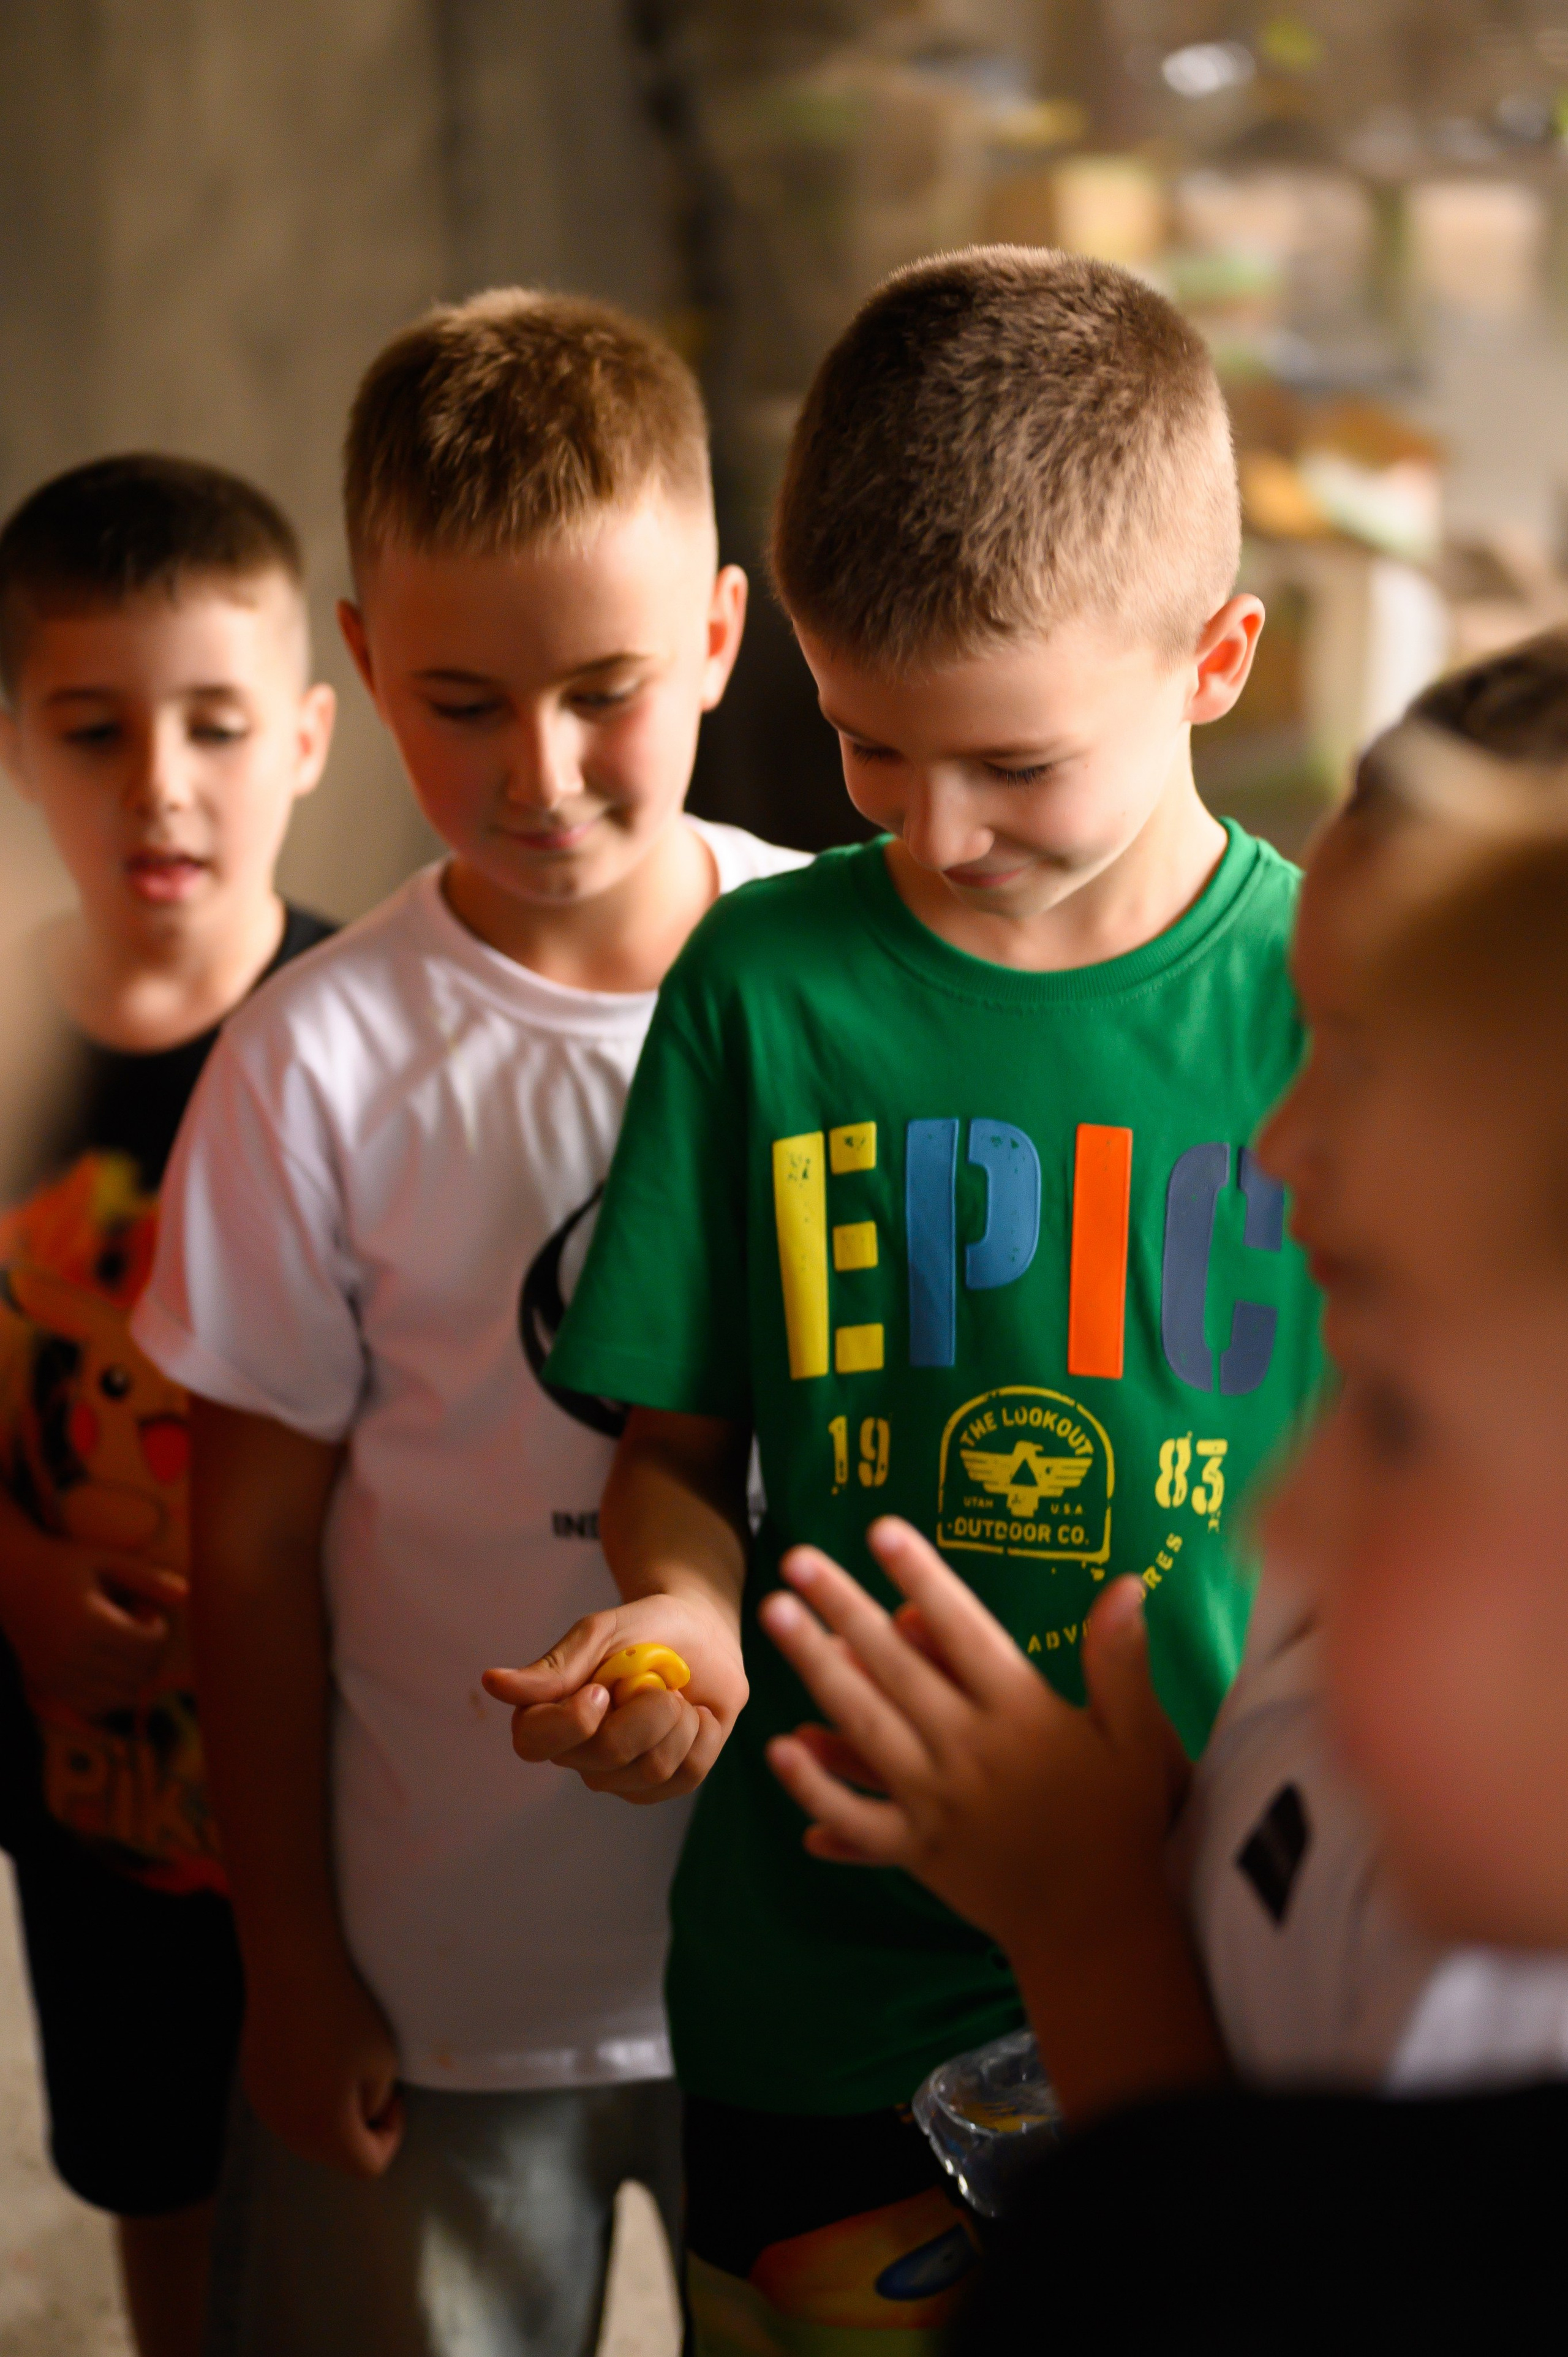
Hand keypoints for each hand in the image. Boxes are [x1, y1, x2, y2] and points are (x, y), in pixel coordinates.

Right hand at [0, 1520, 186, 1715]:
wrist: (11, 1579)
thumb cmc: (68, 1565)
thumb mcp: (108, 1561)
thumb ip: (147, 1577)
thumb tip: (189, 1593)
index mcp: (86, 1620)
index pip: (147, 1648)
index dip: (159, 1630)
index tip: (145, 1610)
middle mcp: (68, 1653)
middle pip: (138, 1675)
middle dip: (150, 1653)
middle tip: (135, 1625)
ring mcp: (56, 1675)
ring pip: (122, 1697)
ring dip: (134, 1674)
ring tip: (121, 1644)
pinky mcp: (49, 1686)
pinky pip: (96, 1706)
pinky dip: (112, 1692)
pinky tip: (105, 1662)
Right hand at [241, 1942, 403, 2176]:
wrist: (292, 1969)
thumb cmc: (347, 2013)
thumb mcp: (383, 2063)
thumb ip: (375, 2105)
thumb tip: (361, 2115)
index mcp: (325, 2133)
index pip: (369, 2166)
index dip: (391, 2135)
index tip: (395, 2096)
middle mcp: (288, 2131)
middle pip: (335, 2155)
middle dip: (360, 2128)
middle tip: (373, 2082)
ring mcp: (266, 2108)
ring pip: (309, 2132)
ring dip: (332, 2112)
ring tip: (343, 2064)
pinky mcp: (254, 2084)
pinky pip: (288, 2108)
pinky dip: (307, 2096)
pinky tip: (315, 2053)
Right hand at [482, 1591, 748, 1802]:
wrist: (703, 1634)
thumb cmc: (644, 1629)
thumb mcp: (600, 1633)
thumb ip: (555, 1666)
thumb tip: (492, 1683)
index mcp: (548, 1714)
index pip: (532, 1743)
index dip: (570, 1722)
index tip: (601, 1688)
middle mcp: (579, 1754)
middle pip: (607, 1754)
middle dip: (646, 1707)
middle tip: (655, 1678)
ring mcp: (622, 1777)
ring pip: (653, 1767)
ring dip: (677, 1717)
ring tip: (673, 1694)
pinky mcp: (665, 1786)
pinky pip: (688, 1772)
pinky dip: (701, 1731)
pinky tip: (694, 1714)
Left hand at [758, 1517, 1187, 1959]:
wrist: (1100, 1928)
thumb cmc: (1121, 1823)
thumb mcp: (1135, 1736)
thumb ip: (1120, 1660)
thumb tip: (1125, 1583)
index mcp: (1021, 1714)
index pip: (963, 1630)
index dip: (922, 1577)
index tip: (882, 1529)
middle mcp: (969, 1750)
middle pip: (895, 1667)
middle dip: (843, 1608)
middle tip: (797, 1560)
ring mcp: (935, 1802)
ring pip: (864, 1725)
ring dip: (816, 1668)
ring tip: (776, 1616)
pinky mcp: (916, 1850)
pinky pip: (856, 1817)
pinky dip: (815, 1786)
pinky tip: (779, 1748)